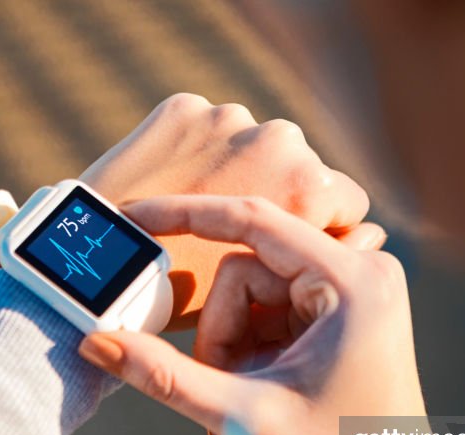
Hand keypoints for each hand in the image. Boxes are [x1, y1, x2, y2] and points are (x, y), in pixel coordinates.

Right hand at [78, 196, 433, 434]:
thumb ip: (164, 376)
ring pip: (251, 299)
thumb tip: (94, 342)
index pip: (253, 221)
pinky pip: (270, 316)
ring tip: (241, 416)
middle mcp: (359, 274)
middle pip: (245, 275)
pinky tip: (257, 400)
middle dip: (220, 337)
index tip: (134, 216)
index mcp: (352, 281)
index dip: (186, 215)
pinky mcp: (340, 316)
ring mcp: (351, 294)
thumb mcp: (246, 416)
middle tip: (221, 398)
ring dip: (231, 354)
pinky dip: (249, 356)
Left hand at [79, 93, 369, 328]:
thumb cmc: (187, 298)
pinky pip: (208, 131)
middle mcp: (281, 141)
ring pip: (255, 148)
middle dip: (282, 198)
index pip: (348, 203)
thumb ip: (315, 260)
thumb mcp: (265, 296)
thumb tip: (369, 241)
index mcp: (310, 189)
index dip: (322, 232)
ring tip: (199, 221)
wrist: (95, 265)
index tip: (289, 254)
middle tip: (238, 244)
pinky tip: (172, 192)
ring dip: (240, 174)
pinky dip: (196, 156)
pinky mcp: (184, 106)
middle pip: (304, 171)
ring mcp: (230, 117)